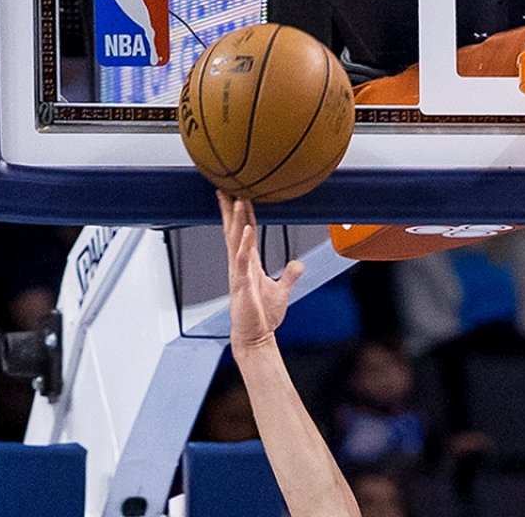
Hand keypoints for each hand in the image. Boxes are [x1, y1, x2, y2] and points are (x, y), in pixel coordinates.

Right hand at [218, 192, 303, 353]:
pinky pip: (241, 259)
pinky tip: (245, 230)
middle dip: (231, 210)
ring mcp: (239, 273)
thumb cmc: (262, 317)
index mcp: (249, 265)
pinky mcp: (241, 284)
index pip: (245, 234)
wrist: (255, 337)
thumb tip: (298, 264)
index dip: (243, 215)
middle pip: (234, 231)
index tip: (240, 196)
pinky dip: (243, 244)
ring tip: (238, 200)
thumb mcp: (281, 290)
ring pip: (235, 240)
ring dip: (237, 219)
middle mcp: (241, 265)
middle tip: (227, 188)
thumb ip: (290, 275)